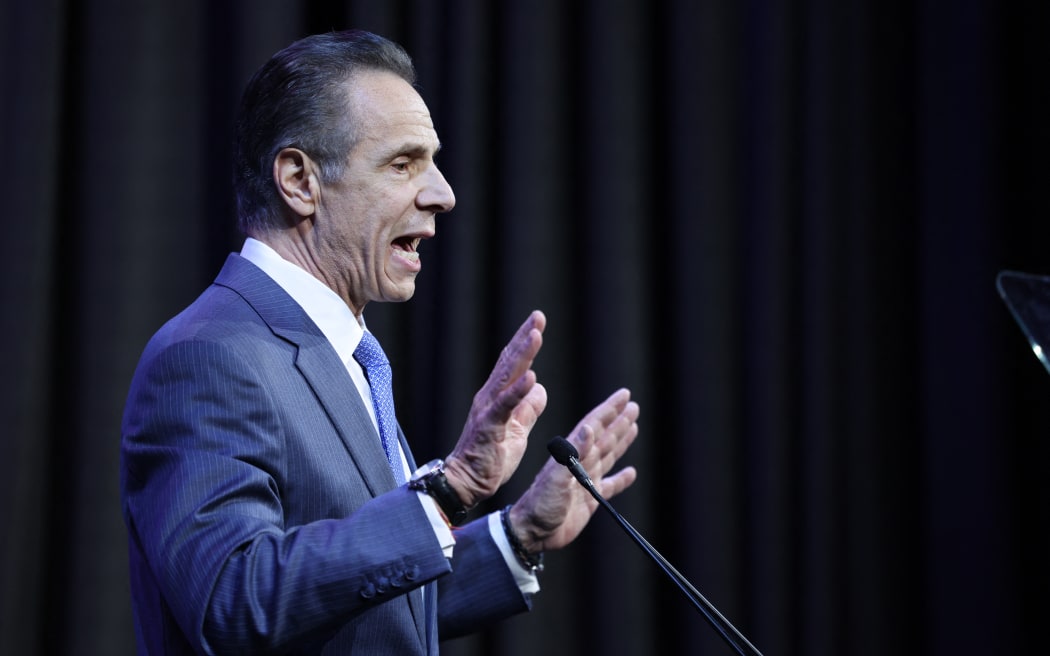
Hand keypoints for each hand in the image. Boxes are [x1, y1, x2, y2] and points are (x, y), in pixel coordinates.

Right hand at [443, 311, 548, 506]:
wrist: (466, 483)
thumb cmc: (489, 458)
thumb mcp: (517, 430)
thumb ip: (527, 408)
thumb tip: (539, 386)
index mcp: (498, 398)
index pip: (514, 365)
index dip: (526, 343)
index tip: (538, 323)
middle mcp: (490, 397)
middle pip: (510, 362)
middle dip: (524, 338)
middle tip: (538, 316)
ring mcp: (488, 410)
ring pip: (507, 377)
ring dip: (522, 355)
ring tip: (535, 335)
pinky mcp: (488, 426)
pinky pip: (505, 406)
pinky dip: (518, 391)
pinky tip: (531, 377)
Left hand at [507, 388, 639, 552]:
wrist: (531, 532)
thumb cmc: (539, 504)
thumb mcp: (555, 478)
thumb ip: (572, 454)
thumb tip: (588, 428)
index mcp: (572, 455)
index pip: (594, 425)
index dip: (609, 409)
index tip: (624, 395)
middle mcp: (581, 464)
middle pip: (604, 436)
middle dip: (618, 420)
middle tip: (633, 405)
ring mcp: (586, 481)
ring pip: (608, 455)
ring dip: (621, 440)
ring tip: (632, 426)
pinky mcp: (589, 500)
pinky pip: (610, 486)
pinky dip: (621, 479)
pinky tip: (631, 472)